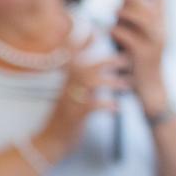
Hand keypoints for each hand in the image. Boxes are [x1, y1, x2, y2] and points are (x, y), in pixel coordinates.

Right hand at [38, 32, 127, 156]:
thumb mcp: (68, 99)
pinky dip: (106, 105)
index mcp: (64, 84)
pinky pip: (91, 106)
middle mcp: (64, 90)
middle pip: (83, 68)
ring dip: (110, 82)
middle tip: (125, 59)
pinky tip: (118, 108)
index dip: (80, 44)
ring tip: (126, 84)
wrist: (49, 142)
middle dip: (105, 62)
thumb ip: (79, 86)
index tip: (95, 33)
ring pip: (88, 84)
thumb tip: (97, 75)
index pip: (71, 58)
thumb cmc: (63, 121)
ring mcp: (68, 103)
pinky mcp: (74, 117)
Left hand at [113, 0, 169, 111]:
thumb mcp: (137, 38)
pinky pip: (130, 38)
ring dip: (126, 12)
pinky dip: (118, 32)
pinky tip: (108, 30)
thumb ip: (131, 21)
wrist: (148, 88)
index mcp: (162, 25)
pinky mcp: (143, 56)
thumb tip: (117, 1)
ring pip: (143, 20)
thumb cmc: (137, 60)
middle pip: (151, 6)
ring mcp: (155, 44)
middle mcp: (162, 32)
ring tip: (113, 10)